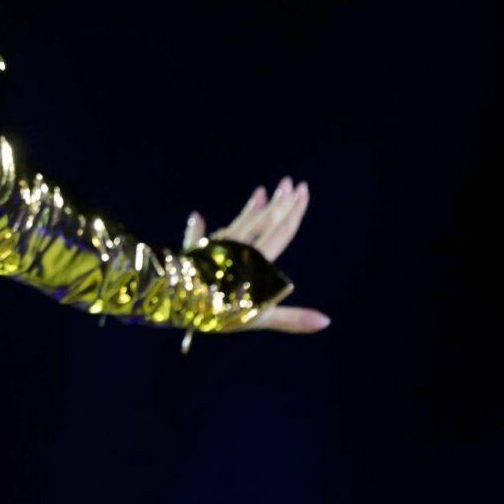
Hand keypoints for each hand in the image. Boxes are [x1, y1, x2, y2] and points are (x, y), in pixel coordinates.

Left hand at [183, 175, 328, 333]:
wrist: (176, 303)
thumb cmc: (221, 315)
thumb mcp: (259, 318)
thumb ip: (293, 318)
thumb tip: (327, 321)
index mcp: (255, 263)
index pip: (280, 231)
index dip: (294, 211)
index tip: (303, 191)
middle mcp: (240, 247)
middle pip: (266, 220)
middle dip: (282, 201)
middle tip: (295, 182)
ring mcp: (223, 243)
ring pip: (249, 219)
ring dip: (263, 204)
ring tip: (274, 188)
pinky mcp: (211, 244)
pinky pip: (234, 223)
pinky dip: (247, 211)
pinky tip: (254, 198)